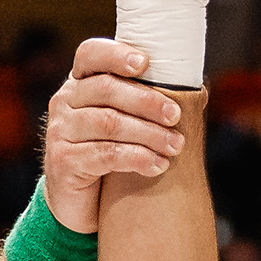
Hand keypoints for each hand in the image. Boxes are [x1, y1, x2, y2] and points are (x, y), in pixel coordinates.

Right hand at [42, 39, 189, 233]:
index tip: (146, 63)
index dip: (116, 55)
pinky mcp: (63, 161)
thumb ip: (146, 106)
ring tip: (175, 145)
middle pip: (106, 89)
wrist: (83, 205)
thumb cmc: (111, 158)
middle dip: (147, 101)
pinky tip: (158, 165)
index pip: (91, 55)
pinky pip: (105, 154)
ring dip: (148, 133)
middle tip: (176, 116)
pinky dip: (137, 158)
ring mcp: (61, 131)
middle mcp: (65, 102)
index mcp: (80, 84)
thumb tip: (199, 92)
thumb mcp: (125, 126)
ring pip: (109, 123)